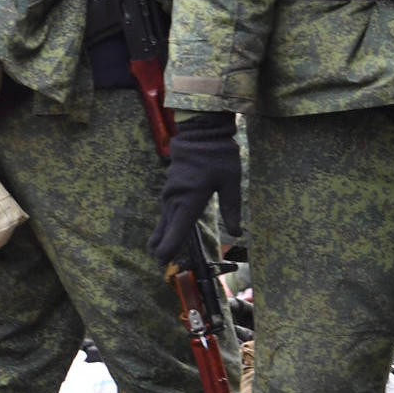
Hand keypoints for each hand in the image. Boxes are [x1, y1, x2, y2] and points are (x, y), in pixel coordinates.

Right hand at [149, 112, 241, 263]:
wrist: (200, 132)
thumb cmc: (219, 155)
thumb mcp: (231, 182)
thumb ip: (232, 208)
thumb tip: (237, 233)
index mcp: (192, 198)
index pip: (178, 227)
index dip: (170, 244)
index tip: (163, 258)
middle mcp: (177, 197)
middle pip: (166, 226)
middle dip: (162, 243)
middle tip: (157, 260)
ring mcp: (171, 191)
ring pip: (164, 217)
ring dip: (161, 233)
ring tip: (155, 248)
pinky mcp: (170, 187)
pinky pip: (166, 209)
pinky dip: (165, 221)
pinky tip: (164, 227)